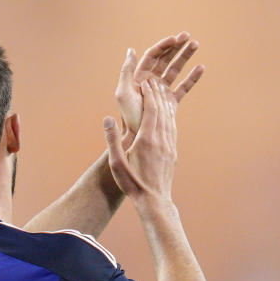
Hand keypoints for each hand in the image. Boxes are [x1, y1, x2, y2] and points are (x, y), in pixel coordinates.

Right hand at [104, 79, 177, 202]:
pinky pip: (173, 129)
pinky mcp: (173, 152)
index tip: (146, 82)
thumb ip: (112, 140)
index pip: (151, 110)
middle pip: (162, 110)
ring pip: (170, 118)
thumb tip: (107, 118)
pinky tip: (168, 112)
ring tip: (162, 91)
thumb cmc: (132, 183)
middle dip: (158, 94)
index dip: (149, 94)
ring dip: (165, 103)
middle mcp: (161, 140)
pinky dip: (170, 116)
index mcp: (147, 140)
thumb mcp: (116, 163)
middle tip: (154, 80)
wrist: (154, 200)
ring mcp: (169, 146)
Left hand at [115, 32, 202, 141]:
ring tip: (196, 45)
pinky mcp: (171, 101)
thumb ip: (126, 71)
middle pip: (165, 59)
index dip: (163, 46)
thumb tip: (131, 50)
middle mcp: (151, 81)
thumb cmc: (128, 116)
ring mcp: (162, 90)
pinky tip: (201, 68)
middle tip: (188, 36)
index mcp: (140, 76)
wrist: (137, 137)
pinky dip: (192, 78)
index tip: (175, 39)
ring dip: (185, 57)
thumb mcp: (123, 92)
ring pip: (175, 69)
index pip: (153, 56)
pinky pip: (183, 87)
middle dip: (176, 47)